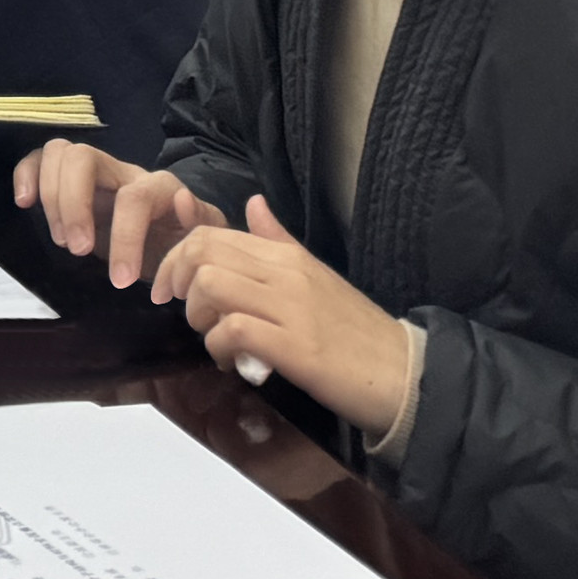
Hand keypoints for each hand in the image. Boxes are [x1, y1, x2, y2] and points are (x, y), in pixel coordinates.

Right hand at [10, 139, 227, 290]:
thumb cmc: (182, 243)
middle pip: (84, 158)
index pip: (133, 197)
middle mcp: (122, 170)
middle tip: (76, 250)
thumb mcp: (203, 241)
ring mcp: (94, 170)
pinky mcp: (69, 179)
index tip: (119, 281)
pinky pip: (40, 159)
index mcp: (158, 186)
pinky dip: (26, 174)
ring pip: (60, 153)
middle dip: (74, 206)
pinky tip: (25, 203)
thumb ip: (201, 222)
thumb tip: (181, 200)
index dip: (124, 237)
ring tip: (61, 239)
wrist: (171, 240)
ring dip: (53, 197)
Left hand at [152, 199, 417, 432]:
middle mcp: (286, 272)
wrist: (404, 375)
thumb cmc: (355, 331)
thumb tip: (252, 203)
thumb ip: (278, 242)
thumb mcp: (315, 277)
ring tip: (214, 339)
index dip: (177, 258)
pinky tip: (232, 362)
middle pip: (202, 252)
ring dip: (198, 317)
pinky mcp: (295, 347)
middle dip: (178, 283)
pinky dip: (218, 346)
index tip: (172, 289)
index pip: (212, 234)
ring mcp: (291, 307)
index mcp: (287, 255)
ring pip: (210, 285)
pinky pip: (232, 330)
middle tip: (189, 315)